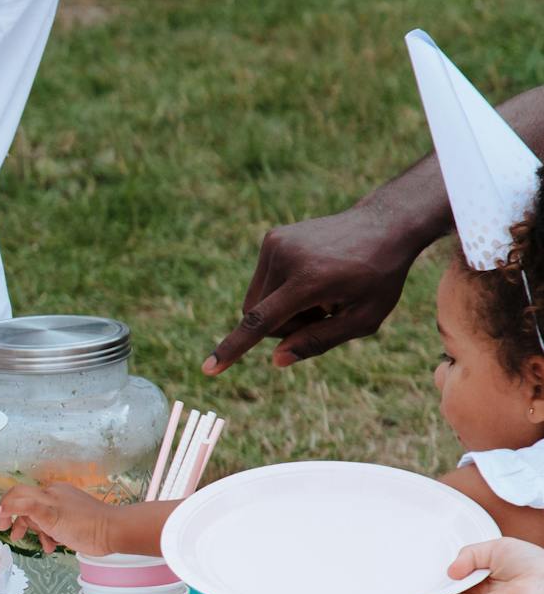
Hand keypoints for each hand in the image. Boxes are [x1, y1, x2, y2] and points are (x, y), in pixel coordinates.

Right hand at [0, 483, 114, 555]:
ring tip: (44, 545)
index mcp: (47, 494)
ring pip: (42, 517)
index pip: (18, 495)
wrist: (112, 532)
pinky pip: (54, 523)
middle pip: (28, 506)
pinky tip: (54, 545)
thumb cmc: (82, 525)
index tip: (1, 525)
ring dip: (38, 532)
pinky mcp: (73, 516)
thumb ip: (23, 509)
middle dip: (20, 522)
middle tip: (14, 537)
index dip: (5, 507)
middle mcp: (54, 496)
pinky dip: (50, 534)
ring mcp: (65, 506)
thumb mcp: (48, 517)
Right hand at [204, 204, 421, 373]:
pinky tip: (313, 276)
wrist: (385, 224)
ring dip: (282, 307)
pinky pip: (263, 282)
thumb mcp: (364, 318)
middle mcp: (286, 257)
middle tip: (322, 313)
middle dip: (282, 326)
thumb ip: (319, 341)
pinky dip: (282, 289)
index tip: (208, 369)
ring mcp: (275, 244)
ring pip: (256, 301)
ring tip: (319, 292)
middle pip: (256, 315)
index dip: (234, 348)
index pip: (261, 321)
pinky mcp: (272, 238)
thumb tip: (276, 359)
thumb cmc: (380, 276)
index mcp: (311, 279)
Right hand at [399, 538, 543, 593]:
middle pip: (446, 589)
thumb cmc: (535, 569)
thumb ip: (470, 554)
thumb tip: (450, 570)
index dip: (443, 568)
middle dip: (426, 583)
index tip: (426, 563)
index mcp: (491, 576)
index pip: (461, 574)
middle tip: (404, 574)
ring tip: (392, 588)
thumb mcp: (499, 547)